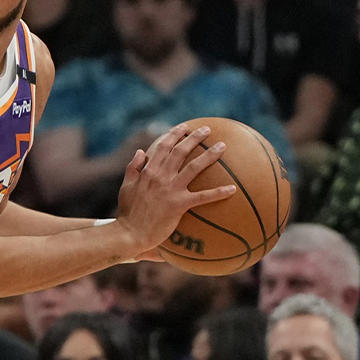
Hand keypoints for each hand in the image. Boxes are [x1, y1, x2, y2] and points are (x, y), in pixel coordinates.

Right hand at [114, 124, 235, 252]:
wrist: (131, 233)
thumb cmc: (128, 212)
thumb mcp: (126, 186)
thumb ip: (133, 168)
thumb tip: (141, 151)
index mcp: (148, 171)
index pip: (163, 146)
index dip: (174, 134)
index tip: (184, 127)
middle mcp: (160, 177)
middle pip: (180, 151)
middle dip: (194, 138)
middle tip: (207, 129)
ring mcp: (171, 190)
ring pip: (194, 167)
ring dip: (209, 155)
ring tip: (222, 146)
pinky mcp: (179, 205)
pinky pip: (203, 197)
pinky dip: (218, 192)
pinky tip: (233, 189)